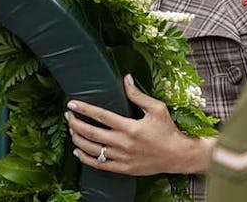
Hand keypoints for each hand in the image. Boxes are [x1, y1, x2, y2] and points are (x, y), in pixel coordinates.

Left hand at [66, 75, 215, 175]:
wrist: (178, 156)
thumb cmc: (168, 131)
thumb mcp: (157, 109)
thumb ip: (138, 95)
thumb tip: (126, 78)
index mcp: (130, 127)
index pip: (100, 116)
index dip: (84, 109)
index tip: (71, 104)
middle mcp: (124, 143)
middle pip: (92, 133)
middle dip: (76, 124)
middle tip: (68, 116)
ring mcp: (123, 158)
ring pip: (93, 150)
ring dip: (78, 140)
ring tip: (71, 130)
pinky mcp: (124, 169)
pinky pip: (100, 165)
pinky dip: (86, 159)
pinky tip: (77, 152)